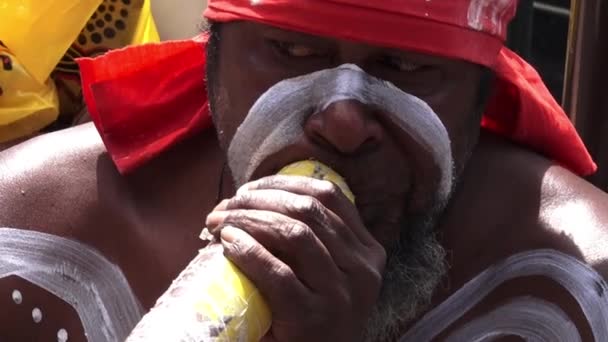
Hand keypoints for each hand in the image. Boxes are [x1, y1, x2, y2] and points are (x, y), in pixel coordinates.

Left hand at [206, 175, 386, 341]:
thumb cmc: (312, 317)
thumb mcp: (326, 272)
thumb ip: (310, 238)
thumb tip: (249, 200)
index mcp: (367, 251)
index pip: (329, 195)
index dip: (285, 183)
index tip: (250, 187)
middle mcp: (362, 269)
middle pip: (308, 211)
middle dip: (260, 199)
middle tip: (225, 205)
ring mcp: (341, 294)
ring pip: (295, 234)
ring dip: (249, 220)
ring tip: (220, 222)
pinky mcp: (313, 318)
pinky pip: (279, 274)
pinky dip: (249, 252)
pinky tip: (228, 244)